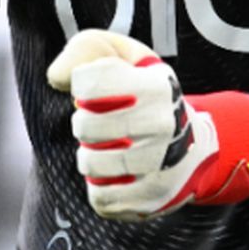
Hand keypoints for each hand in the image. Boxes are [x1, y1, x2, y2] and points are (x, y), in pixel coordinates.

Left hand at [47, 30, 248, 221]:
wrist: (191, 141)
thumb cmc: (144, 94)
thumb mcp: (122, 55)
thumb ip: (85, 51)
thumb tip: (57, 78)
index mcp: (156, 85)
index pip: (90, 83)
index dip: (81, 87)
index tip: (93, 91)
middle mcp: (163, 124)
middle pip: (86, 126)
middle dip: (82, 122)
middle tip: (94, 122)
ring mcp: (161, 164)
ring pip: (91, 164)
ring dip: (88, 157)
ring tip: (101, 149)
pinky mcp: (153, 196)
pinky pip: (102, 198)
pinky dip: (99, 187)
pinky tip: (112, 175)